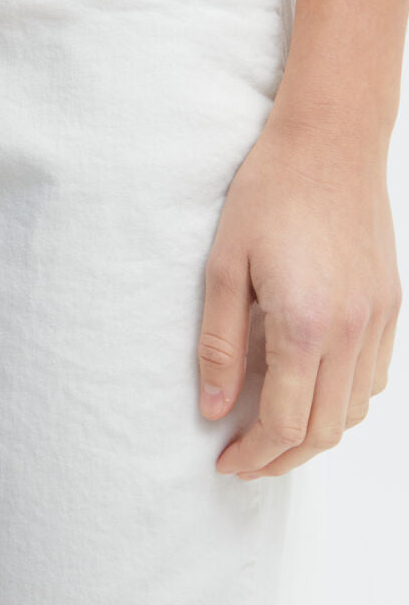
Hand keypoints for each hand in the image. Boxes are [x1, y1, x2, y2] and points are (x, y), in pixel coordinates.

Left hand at [197, 100, 401, 479]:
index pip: (283, 423)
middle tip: (245, 460)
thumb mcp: (223, 268)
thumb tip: (214, 411)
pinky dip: (342, 401)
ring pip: (354, 411)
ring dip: (313, 433)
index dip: (253, 455)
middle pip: (323, 430)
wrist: (330, 141)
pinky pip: (373, 378)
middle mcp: (351, 331)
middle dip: (281, 458)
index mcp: (304, 325)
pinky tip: (309, 389)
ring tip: (273, 430)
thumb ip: (219, 346)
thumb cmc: (268, 195)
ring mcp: (378, 320)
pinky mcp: (391, 305)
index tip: (226, 462)